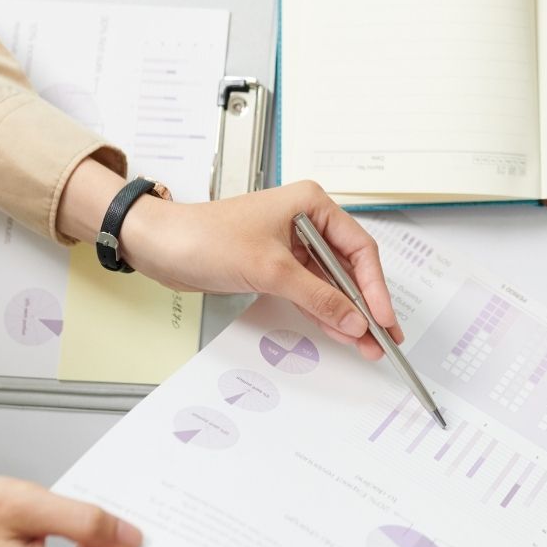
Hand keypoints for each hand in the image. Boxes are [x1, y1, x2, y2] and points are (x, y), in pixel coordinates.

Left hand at [58, 165, 399, 360]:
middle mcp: (306, 220)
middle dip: (366, 304)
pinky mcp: (276, 264)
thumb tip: (353, 318)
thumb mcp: (270, 269)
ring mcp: (292, 243)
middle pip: (350, 267)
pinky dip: (324, 310)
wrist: (161, 246)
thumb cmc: (205, 237)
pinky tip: (340, 330)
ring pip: (332, 282)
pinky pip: (311, 290)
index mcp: (312, 204)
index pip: (359, 248)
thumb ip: (317, 295)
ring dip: (348, 312)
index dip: (375, 286)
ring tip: (367, 343)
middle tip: (385, 336)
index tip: (383, 317)